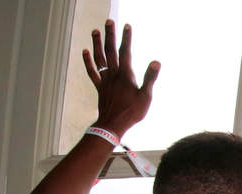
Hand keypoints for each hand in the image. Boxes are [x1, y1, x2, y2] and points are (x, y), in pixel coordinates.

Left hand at [82, 20, 158, 136]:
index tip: (126, 26)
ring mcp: (104, 80)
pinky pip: (92, 71)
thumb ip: (150, 78)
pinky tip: (85, 52)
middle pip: (110, 51)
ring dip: (96, 43)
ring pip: (99, 58)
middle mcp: (113, 74)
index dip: (126, 38)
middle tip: (108, 21)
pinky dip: (87, 61)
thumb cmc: (132, 112)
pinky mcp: (100, 87)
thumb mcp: (146, 96)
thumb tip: (156, 62)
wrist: (113, 125)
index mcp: (125, 75)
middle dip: (109, 35)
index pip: (125, 52)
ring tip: (95, 31)